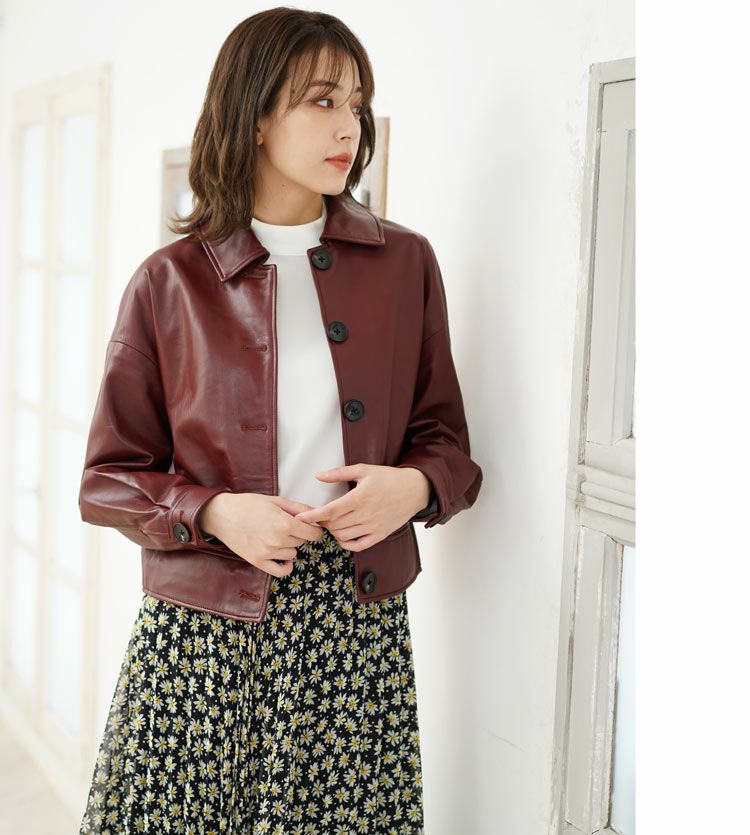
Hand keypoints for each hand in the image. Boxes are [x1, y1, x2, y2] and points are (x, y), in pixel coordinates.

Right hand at [197, 493, 325, 576]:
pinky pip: (281, 571)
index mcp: (284, 523)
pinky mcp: (258, 562)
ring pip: (292, 553)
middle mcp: (278, 540)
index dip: (314, 529)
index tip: (310, 527)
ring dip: (289, 546)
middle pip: (302, 542)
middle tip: (284, 525)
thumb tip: (318, 513)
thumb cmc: (249, 504)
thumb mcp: (277, 500)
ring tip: (275, 534)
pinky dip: (285, 566)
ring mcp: (268, 553)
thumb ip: (300, 508)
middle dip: (298, 534)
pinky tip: (282, 557)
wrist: (222, 515)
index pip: (314, 534)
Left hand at [292, 464, 430, 550]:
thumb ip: (339, 473)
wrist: (414, 490)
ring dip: (332, 531)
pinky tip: (343, 535)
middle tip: (319, 516)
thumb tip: (318, 476)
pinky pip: (358, 546)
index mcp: (360, 497)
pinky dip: (346, 543)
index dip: (312, 516)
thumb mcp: (364, 469)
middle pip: (334, 525)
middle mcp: (366, 514)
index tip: (300, 517)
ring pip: (343, 536)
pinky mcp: (380, 535)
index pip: (330, 511)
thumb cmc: (388, 478)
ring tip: (332, 522)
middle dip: (322, 522)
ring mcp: (373, 527)